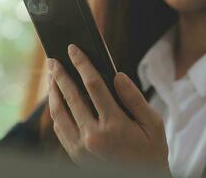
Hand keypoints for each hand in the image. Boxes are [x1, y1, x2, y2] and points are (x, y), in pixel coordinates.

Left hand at [47, 44, 169, 171]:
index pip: (94, 85)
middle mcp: (94, 136)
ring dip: (53, 93)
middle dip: (60, 75)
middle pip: (71, 97)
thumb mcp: (153, 124)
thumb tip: (117, 76)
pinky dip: (56, 113)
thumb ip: (134, 99)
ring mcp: (82, 148)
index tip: (73, 49)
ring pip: (60, 114)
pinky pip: (60, 130)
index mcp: (115, 125)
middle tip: (53, 59)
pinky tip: (57, 102)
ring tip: (51, 77)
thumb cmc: (151, 151)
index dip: (82, 64)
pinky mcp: (76, 156)